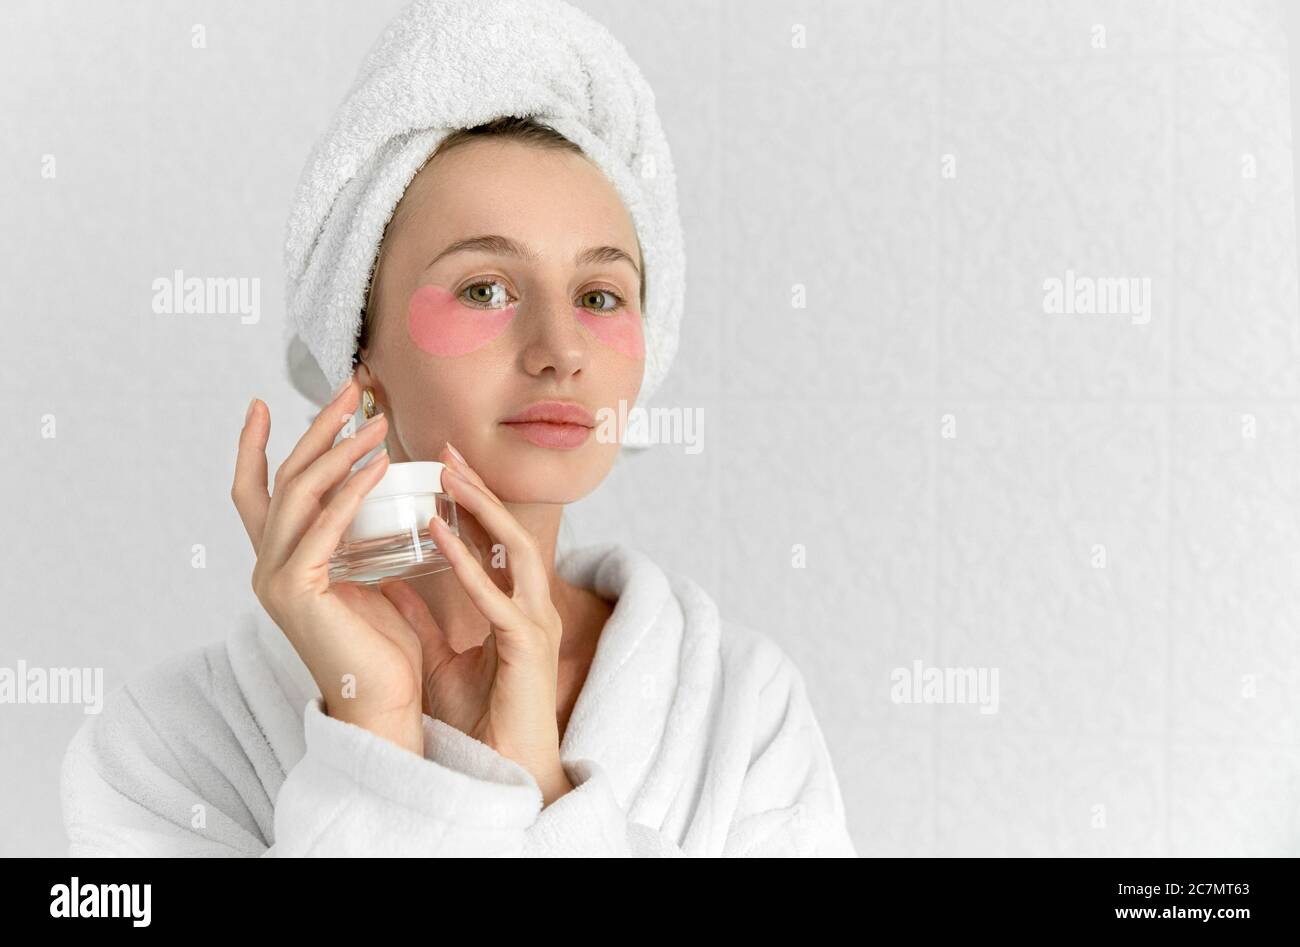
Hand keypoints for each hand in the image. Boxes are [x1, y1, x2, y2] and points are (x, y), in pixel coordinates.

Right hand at [230, 381, 426, 754]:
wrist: (382, 702)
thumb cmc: (382, 647)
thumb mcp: (366, 578)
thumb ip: (357, 543)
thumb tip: (378, 503)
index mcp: (280, 562)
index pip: (255, 492)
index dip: (252, 446)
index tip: (262, 403)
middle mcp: (267, 565)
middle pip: (282, 479)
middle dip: (315, 429)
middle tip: (349, 389)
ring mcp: (275, 577)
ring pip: (300, 494)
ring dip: (339, 450)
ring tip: (377, 421)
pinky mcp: (296, 590)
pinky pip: (324, 526)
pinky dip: (349, 491)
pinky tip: (375, 464)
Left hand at [377, 447, 573, 804]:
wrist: (504, 768)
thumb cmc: (480, 719)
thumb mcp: (440, 657)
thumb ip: (421, 617)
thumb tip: (389, 583)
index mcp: (514, 605)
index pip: (494, 539)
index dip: (469, 499)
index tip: (440, 463)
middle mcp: (531, 605)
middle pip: (511, 531)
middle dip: (479, 487)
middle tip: (446, 449)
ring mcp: (534, 623)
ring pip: (517, 550)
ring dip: (481, 509)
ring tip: (449, 475)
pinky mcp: (526, 646)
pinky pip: (498, 596)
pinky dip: (470, 563)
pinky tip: (443, 532)